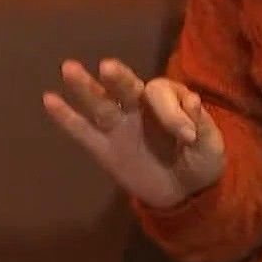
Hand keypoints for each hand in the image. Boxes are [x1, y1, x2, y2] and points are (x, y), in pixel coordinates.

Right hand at [43, 59, 225, 209]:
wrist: (185, 193)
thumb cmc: (201, 162)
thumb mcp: (212, 147)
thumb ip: (203, 125)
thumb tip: (193, 100)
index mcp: (168, 100)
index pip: (161, 94)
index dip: (173, 112)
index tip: (187, 137)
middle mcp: (139, 107)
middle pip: (126, 87)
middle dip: (119, 78)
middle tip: (108, 67)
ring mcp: (119, 126)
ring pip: (99, 103)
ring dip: (84, 87)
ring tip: (69, 68)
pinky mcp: (104, 149)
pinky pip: (82, 131)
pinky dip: (66, 117)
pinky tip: (49, 99)